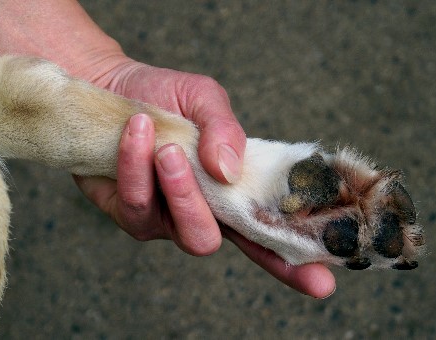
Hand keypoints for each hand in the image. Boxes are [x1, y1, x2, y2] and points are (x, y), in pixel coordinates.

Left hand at [75, 61, 335, 297]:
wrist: (112, 87)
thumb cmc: (166, 97)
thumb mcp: (204, 99)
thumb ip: (225, 129)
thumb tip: (230, 171)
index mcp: (230, 192)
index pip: (266, 233)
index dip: (294, 262)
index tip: (323, 280)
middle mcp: (200, 212)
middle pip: (215, 241)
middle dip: (204, 207)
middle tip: (197, 164)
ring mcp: (163, 219)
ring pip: (183, 230)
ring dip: (177, 187)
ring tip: (165, 145)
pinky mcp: (128, 214)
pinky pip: (138, 205)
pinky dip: (137, 168)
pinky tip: (135, 132)